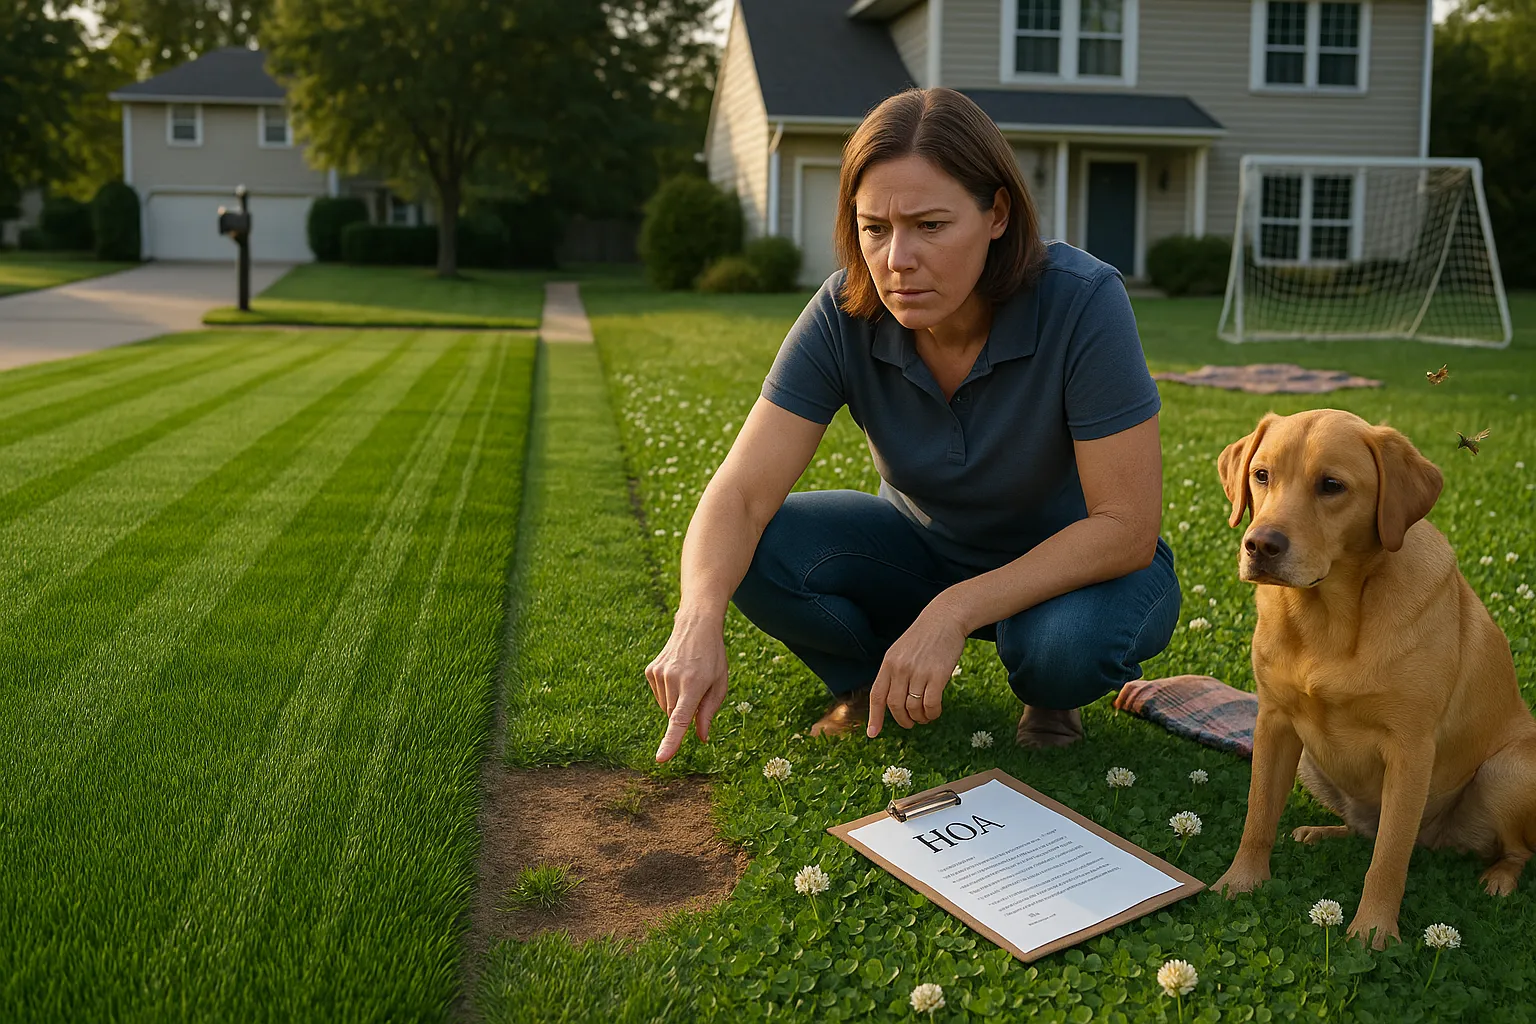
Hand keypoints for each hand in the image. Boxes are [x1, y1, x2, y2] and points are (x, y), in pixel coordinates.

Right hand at [647, 616, 729, 762]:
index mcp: (693, 685)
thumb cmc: (713, 658)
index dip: (671, 741)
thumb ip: (709, 713)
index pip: (679, 720)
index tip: (661, 758)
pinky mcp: (650, 671)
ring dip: (676, 702)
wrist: (696, 626)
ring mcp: (658, 674)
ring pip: (665, 707)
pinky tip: (677, 675)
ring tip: (688, 679)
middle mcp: (673, 679)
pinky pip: (658, 695)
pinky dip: (668, 693)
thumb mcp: (720, 685)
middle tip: (698, 691)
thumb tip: (701, 738)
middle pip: (673, 716)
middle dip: (684, 713)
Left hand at [867, 601, 967, 736]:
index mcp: (888, 663)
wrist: (946, 618)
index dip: (875, 717)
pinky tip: (935, 712)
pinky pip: (930, 704)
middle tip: (910, 723)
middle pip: (895, 705)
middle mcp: (900, 668)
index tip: (873, 733)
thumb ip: (895, 672)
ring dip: (919, 718)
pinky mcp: (937, 675)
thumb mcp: (901, 651)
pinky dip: (932, 713)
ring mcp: (918, 672)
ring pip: (913, 707)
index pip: (877, 695)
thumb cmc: (924, 636)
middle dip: (902, 720)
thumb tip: (893, 699)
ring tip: (925, 717)